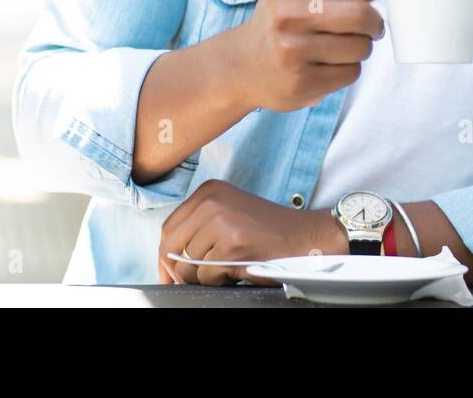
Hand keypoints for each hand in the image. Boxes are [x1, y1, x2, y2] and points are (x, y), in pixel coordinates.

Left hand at [158, 179, 346, 284]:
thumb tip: (168, 260)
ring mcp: (220, 221)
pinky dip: (220, 280)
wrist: (306, 236)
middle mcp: (211, 201)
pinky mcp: (231, 244)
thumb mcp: (230, 215)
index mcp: (208, 191)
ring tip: (230, 267)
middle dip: (177, 270)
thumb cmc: (268, 232)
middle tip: (190, 281)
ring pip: (187, 265)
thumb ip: (199, 228)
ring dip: (205, 276)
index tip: (170, 273)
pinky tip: (239, 269)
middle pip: (170, 246)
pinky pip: (206, 276)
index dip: (166, 256)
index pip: (169, 227)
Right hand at [210, 0, 383, 113]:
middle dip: (375, 21)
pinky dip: (349, 68)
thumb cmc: (280, 19)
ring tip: (345, 44)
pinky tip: (330, 63)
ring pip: (361, 47)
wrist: (243, 65)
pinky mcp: (302, 83)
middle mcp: (287, 16)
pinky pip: (351, 73)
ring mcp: (293, 52)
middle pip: (360, 14)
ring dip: (362, 46)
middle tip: (372, 25)